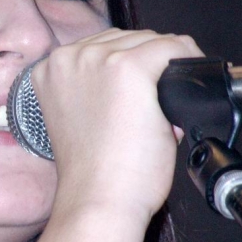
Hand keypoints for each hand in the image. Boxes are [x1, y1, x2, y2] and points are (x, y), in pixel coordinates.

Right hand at [29, 28, 202, 223]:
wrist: (98, 201)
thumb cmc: (92, 174)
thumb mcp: (80, 120)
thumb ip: (97, 90)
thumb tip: (144, 81)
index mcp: (51, 69)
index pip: (103, 47)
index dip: (131, 68)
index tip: (144, 93)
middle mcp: (69, 58)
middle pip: (128, 40)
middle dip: (150, 70)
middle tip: (155, 110)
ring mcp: (97, 60)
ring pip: (151, 41)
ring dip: (166, 69)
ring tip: (163, 109)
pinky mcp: (128, 68)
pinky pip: (173, 47)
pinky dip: (188, 64)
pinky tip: (191, 89)